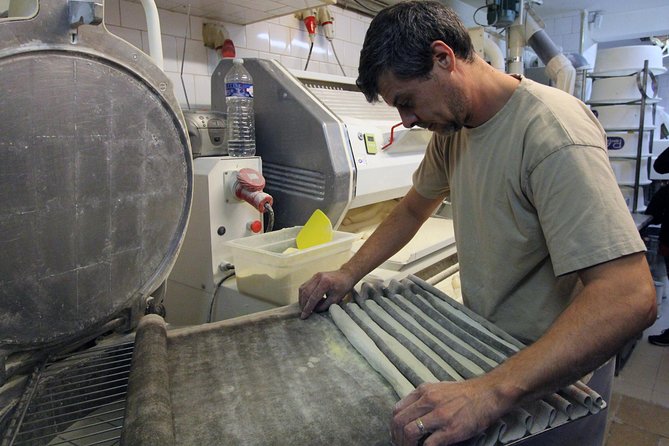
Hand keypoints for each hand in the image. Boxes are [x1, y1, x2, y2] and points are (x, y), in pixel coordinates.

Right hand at [298, 269, 355, 318]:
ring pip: (303, 289)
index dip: (308, 308)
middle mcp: (318, 278)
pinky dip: (303, 294)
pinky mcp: (313, 277)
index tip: (304, 316)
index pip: (313, 297)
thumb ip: (325, 305)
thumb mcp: (336, 298)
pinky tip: (305, 301)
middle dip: (303, 304)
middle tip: (303, 313)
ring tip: (303, 308)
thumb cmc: (343, 286)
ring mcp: (315, 276)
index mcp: (325, 282)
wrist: (346, 275)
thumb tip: (314, 310)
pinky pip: (304, 286)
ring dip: (301, 300)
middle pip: (306, 292)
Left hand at [391, 378, 507, 445]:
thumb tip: (411, 414)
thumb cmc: (465, 393)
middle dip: (397, 437)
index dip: (394, 426)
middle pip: (399, 421)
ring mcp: (439, 415)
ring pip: (410, 432)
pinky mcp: (451, 429)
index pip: (397, 409)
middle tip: (401, 445)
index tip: (397, 435)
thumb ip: (423, 399)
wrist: (488, 393)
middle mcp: (428, 401)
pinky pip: (429, 444)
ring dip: (407, 445)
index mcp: (423, 391)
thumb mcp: (438, 388)